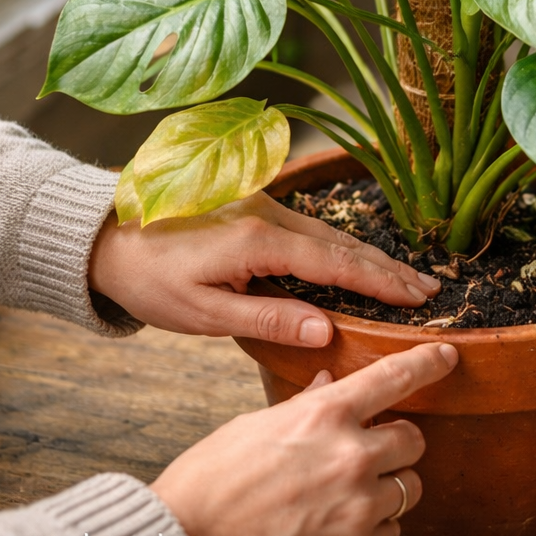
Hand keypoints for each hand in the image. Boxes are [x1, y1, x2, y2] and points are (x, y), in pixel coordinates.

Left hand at [88, 191, 439, 344]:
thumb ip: (267, 317)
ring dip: (370, 257)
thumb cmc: (149, 280)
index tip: (417, 296)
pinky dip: (343, 247)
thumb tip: (327, 329)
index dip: (380, 281)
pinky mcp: (256, 206)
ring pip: (330, 233)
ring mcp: (264, 205)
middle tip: (430, 288)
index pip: (336, 263)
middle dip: (388, 268)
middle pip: (343, 243)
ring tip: (406, 278)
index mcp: (259, 240)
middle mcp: (270, 215)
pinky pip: (312, 229)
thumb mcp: (201, 313)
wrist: (106, 235)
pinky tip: (358, 262)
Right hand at [152, 342, 457, 535]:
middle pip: (414, 438)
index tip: (447, 356)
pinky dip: (378, 526)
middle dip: (398, 440)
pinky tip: (343, 523)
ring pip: (410, 486)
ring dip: (390, 484)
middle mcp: (350, 456)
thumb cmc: (212, 478)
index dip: (427, 362)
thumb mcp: (258, 424)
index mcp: (324, 414)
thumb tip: (329, 383)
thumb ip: (305, 404)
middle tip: (372, 448)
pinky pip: (394, 531)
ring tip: (351, 491)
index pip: (394, 377)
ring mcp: (356, 507)